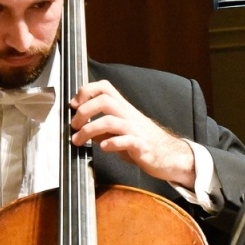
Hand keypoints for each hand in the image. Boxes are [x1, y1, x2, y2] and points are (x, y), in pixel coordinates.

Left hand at [69, 81, 195, 187]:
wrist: (170, 156)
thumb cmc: (144, 142)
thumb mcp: (121, 130)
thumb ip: (103, 127)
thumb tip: (82, 128)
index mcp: (124, 109)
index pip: (104, 88)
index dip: (86, 92)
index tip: (74, 105)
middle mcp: (129, 115)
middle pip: (104, 101)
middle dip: (83, 112)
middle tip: (74, 126)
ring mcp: (136, 130)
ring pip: (110, 121)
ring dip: (89, 130)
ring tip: (79, 140)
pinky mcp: (142, 146)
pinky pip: (126, 141)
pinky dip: (111, 143)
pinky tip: (104, 148)